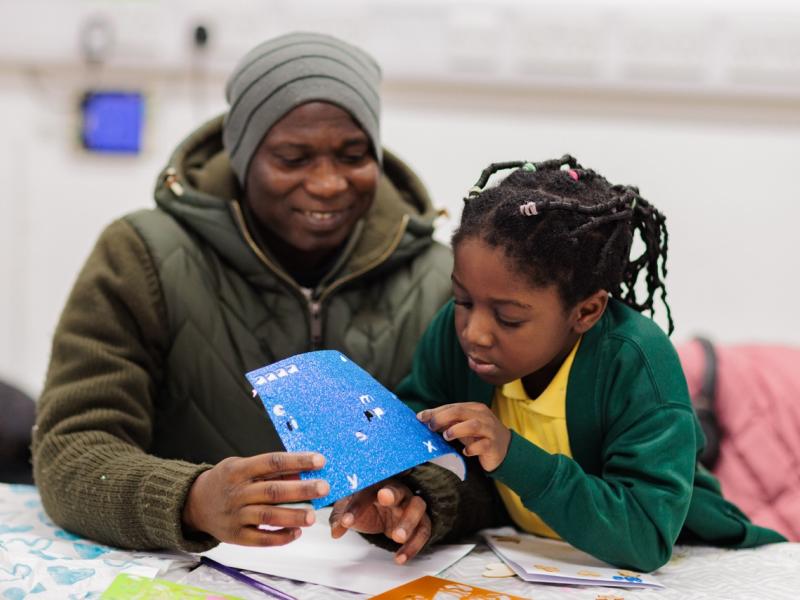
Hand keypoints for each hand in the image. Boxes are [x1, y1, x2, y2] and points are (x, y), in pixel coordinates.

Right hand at [182, 452, 328, 545]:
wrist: (195, 503)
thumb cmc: (226, 480)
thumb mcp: (241, 466)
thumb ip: (268, 470)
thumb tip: (301, 473)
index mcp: (239, 470)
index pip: (272, 462)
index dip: (296, 461)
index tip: (319, 460)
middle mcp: (237, 492)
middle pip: (273, 491)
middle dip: (301, 490)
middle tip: (324, 488)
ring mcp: (235, 515)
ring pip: (268, 516)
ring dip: (293, 516)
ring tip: (313, 516)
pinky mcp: (235, 536)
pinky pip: (260, 539)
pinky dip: (280, 537)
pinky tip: (296, 533)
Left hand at [329, 479, 430, 563]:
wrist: (387, 513)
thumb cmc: (369, 506)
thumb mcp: (351, 508)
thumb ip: (341, 516)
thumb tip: (336, 530)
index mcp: (376, 484)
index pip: (366, 491)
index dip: (356, 505)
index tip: (346, 521)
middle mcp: (396, 491)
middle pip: (397, 489)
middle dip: (391, 494)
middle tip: (384, 498)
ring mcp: (411, 505)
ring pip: (416, 508)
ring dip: (408, 522)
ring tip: (397, 537)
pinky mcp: (422, 521)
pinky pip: (423, 531)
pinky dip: (413, 545)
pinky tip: (400, 558)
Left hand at [417, 403, 510, 470]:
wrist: (504, 449)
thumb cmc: (479, 436)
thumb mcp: (463, 426)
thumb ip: (447, 422)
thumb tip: (425, 419)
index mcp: (473, 409)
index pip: (452, 406)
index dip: (435, 411)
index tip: (420, 417)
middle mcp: (482, 416)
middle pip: (460, 411)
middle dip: (442, 418)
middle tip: (430, 426)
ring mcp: (489, 430)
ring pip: (473, 425)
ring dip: (457, 429)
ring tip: (446, 436)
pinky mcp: (493, 445)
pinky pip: (483, 445)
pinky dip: (472, 448)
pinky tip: (466, 452)